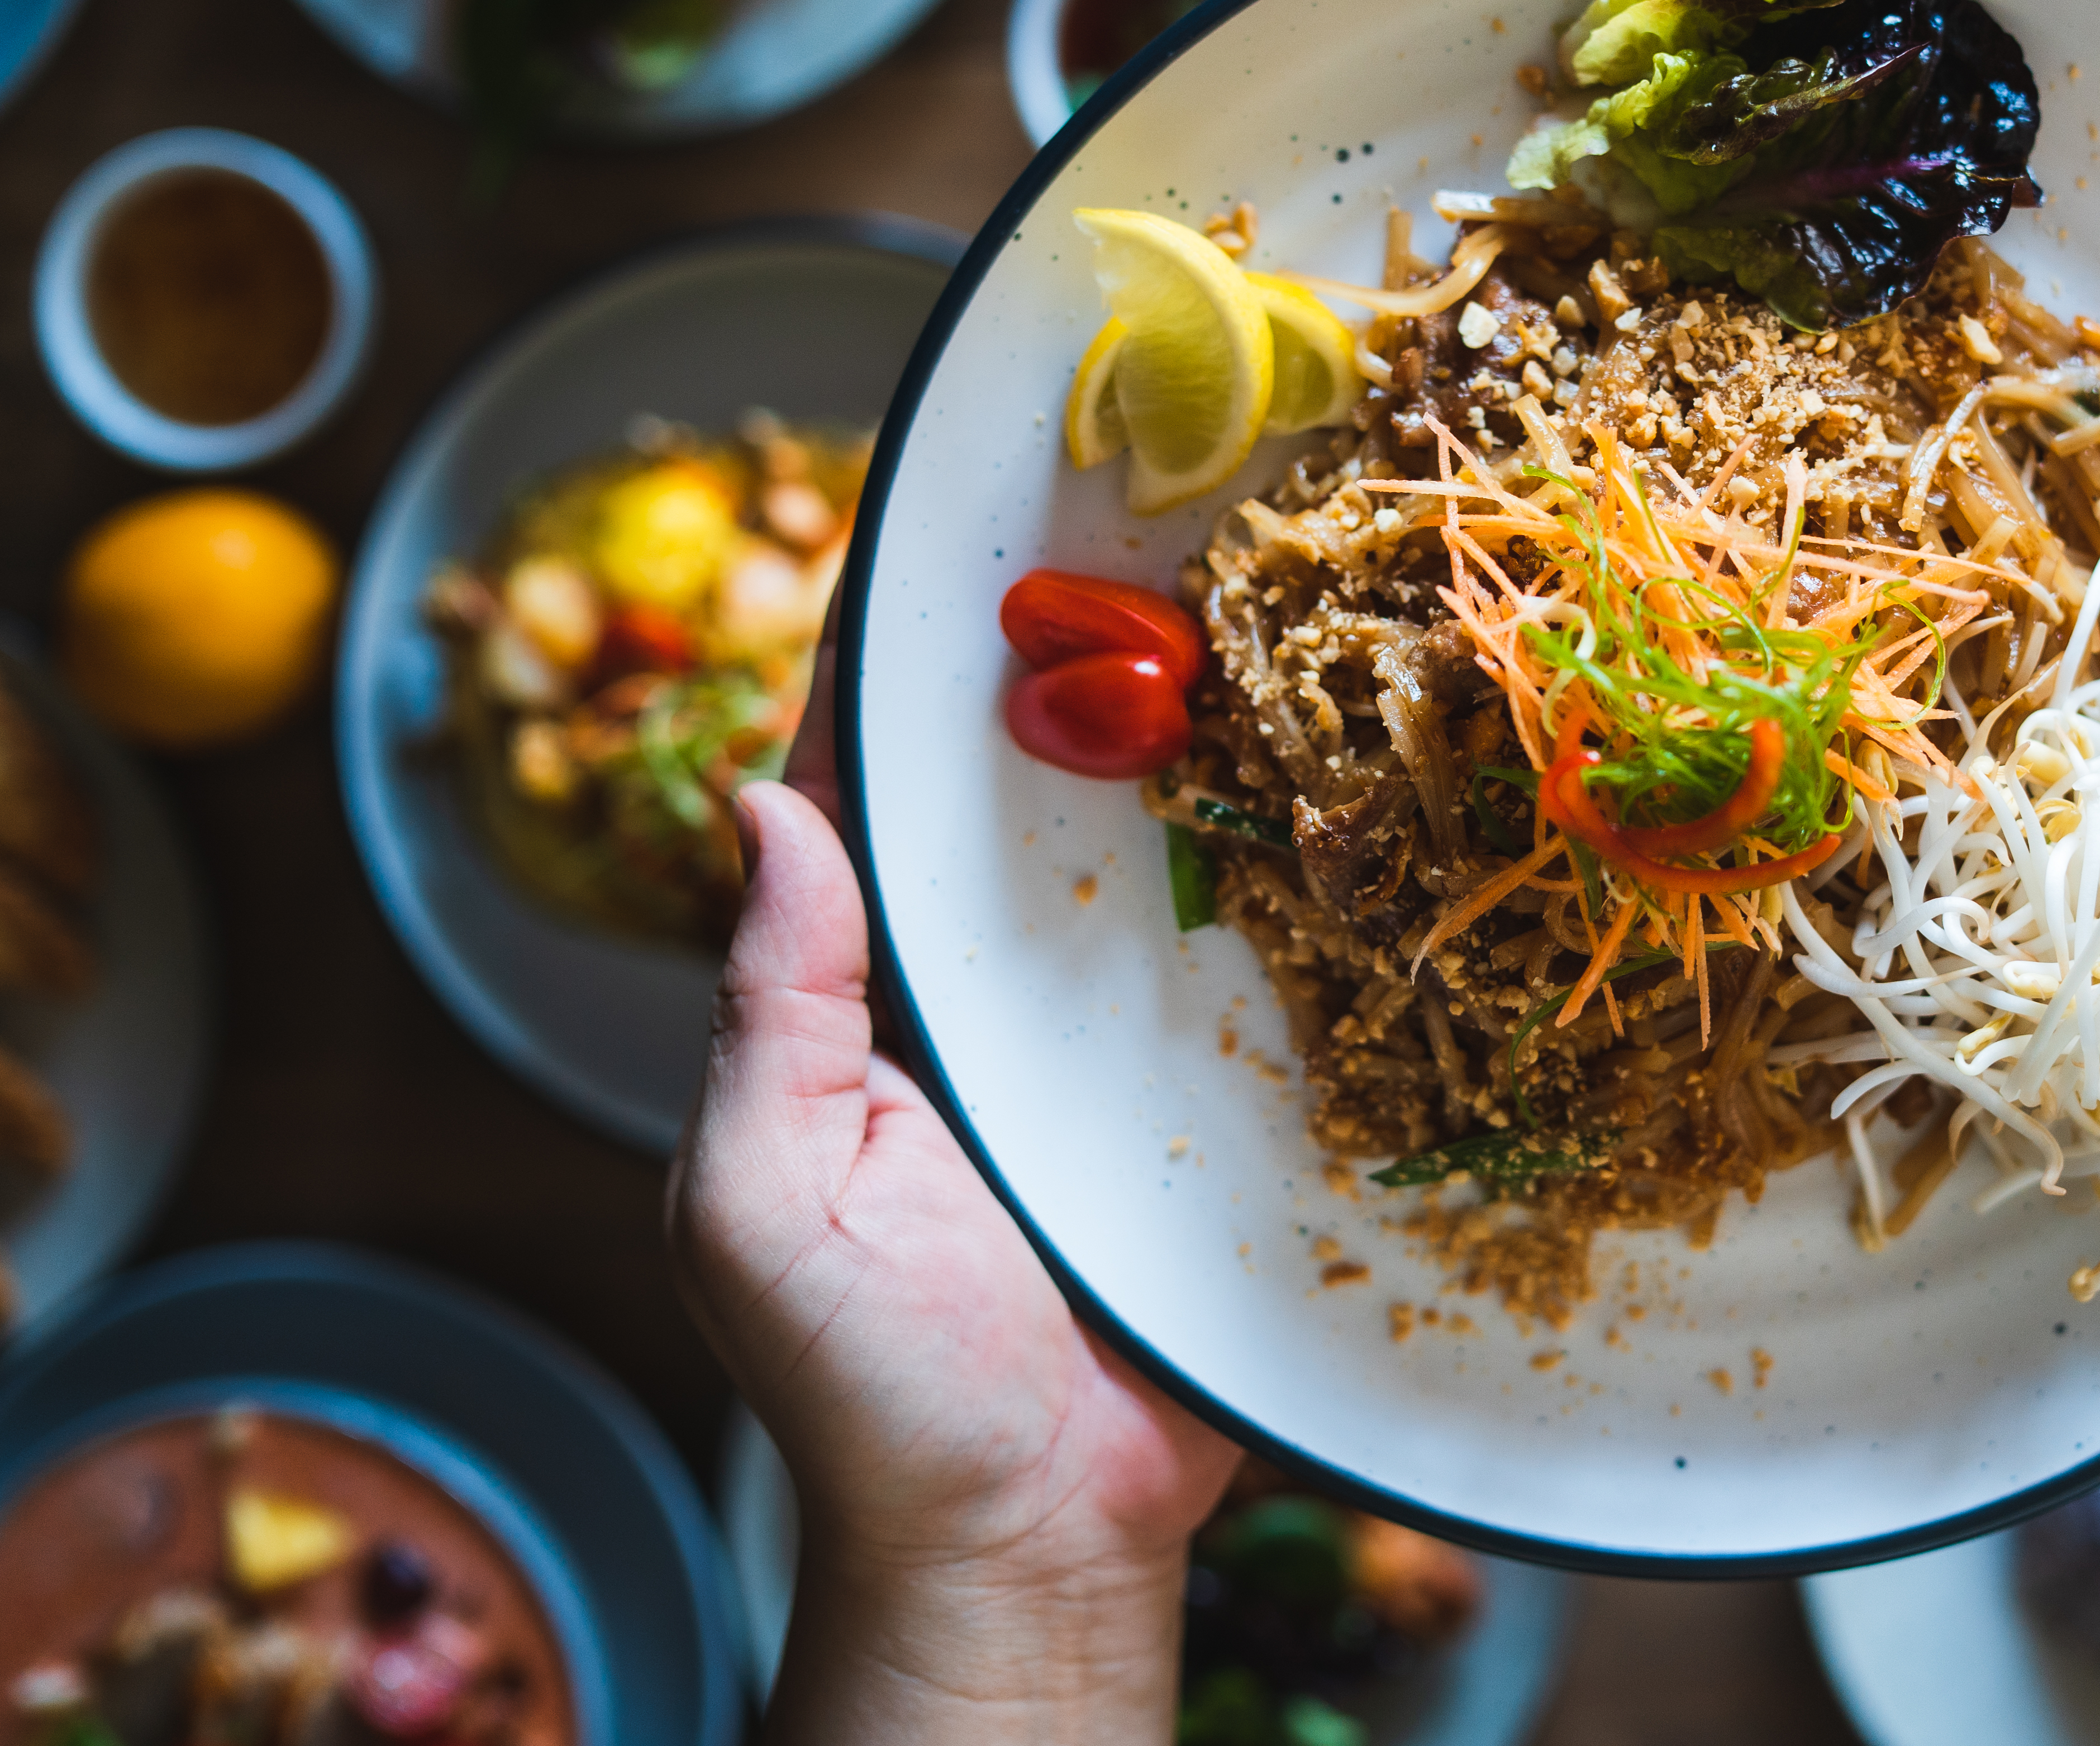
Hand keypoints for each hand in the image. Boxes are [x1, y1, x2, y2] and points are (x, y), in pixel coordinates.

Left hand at [665, 616, 1235, 1742]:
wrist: (1039, 1548)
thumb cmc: (875, 1399)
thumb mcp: (767, 1198)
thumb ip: (767, 1012)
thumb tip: (755, 806)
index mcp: (859, 1018)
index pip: (852, 814)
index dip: (878, 690)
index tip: (933, 557)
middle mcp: (980, 1017)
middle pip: (1016, 826)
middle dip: (1069, 701)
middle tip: (1137, 550)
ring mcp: (1103, 1063)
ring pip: (1146, 886)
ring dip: (1194, 779)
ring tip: (1259, 635)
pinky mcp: (1211, 1113)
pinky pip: (1251, 991)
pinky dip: (1290, 906)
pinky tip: (1344, 812)